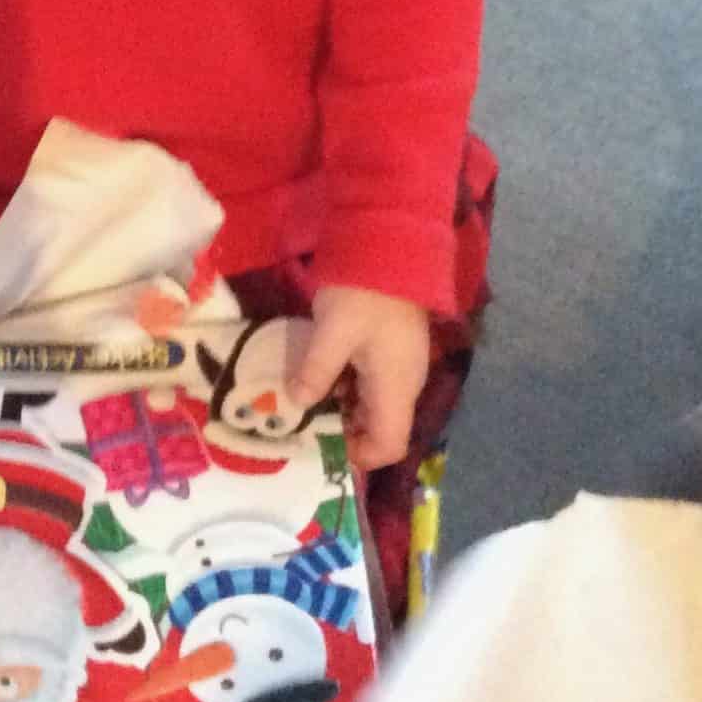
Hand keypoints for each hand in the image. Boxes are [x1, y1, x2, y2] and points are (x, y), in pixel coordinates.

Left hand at [290, 285, 430, 470]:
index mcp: (396, 388)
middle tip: (303, 426)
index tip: (322, 445)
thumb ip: (316, 371)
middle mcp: (404, 384)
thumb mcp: (332, 331)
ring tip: (302, 403)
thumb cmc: (364, 292)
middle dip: (343, 434)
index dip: (359, 456)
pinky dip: (344, 388)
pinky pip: (369, 384)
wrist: (389, 245)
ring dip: (341, 409)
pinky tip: (316, 376)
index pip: (390, 445)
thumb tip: (297, 402)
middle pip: (380, 429)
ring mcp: (399, 366)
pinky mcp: (390, 350)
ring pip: (372, 406)